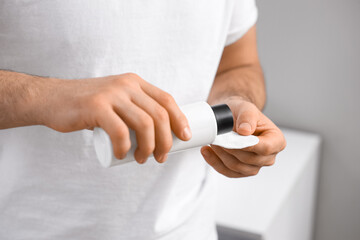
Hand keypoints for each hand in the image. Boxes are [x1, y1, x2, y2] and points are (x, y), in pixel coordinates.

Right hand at [41, 73, 190, 163]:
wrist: (52, 99)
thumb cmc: (88, 107)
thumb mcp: (116, 100)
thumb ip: (133, 107)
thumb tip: (157, 132)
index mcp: (135, 83)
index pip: (167, 100)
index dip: (181, 119)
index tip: (186, 138)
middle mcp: (126, 85)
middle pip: (159, 115)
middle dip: (167, 140)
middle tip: (161, 157)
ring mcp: (111, 94)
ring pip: (145, 123)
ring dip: (150, 147)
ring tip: (144, 160)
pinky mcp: (96, 106)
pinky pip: (120, 131)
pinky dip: (125, 148)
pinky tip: (122, 156)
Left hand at [200, 96, 285, 177]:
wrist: (232, 117)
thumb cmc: (242, 113)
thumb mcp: (246, 108)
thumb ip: (247, 117)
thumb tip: (245, 130)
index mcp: (276, 140)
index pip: (266, 148)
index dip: (249, 145)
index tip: (234, 138)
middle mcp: (268, 156)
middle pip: (249, 160)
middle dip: (230, 148)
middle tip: (218, 137)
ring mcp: (255, 165)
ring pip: (237, 167)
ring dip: (221, 155)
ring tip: (212, 141)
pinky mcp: (241, 171)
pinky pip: (228, 172)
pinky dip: (215, 163)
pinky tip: (207, 152)